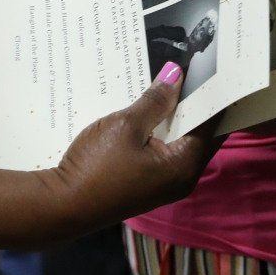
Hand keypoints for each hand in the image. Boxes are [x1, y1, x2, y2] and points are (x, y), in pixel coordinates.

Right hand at [43, 66, 215, 231]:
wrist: (63, 206)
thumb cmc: (98, 166)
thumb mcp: (126, 125)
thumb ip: (155, 100)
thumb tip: (177, 75)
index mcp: (184, 166)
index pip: (212, 125)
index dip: (212, 96)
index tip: (212, 68)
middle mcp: (181, 178)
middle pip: (198, 134)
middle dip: (193, 103)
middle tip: (191, 69)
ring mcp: (164, 184)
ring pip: (179, 142)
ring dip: (174, 116)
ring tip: (171, 81)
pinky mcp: (147, 184)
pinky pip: (163, 151)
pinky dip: (160, 130)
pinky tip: (149, 108)